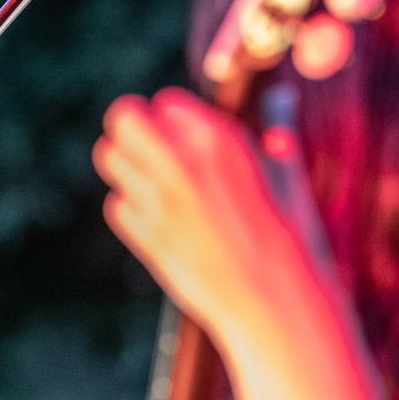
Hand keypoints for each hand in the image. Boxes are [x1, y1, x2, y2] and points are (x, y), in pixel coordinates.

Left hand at [93, 88, 332, 348]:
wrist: (271, 299)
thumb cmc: (290, 237)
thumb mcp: (287, 177)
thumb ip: (275, 135)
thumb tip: (279, 106)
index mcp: (217, 138)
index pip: (166, 101)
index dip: (174, 117)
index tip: (187, 135)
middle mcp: (179, 162)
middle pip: (123, 116)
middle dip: (134, 127)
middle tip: (152, 147)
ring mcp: (155, 198)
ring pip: (108, 155)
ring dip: (126, 162)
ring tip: (154, 181)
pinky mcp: (142, 233)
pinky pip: (117, 204)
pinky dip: (133, 208)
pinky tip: (162, 220)